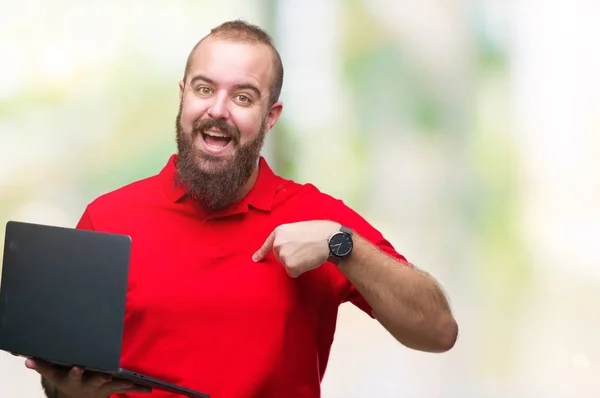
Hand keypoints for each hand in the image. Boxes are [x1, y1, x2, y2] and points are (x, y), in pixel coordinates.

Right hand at [26, 358, 151, 397]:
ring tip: (132, 382)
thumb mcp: (54, 374)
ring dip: (123, 384)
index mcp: (75, 379)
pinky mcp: (115, 389)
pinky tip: (149, 388)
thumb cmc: (67, 381)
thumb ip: (43, 365)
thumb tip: (28, 359)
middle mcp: (90, 385)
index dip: (76, 372)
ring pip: (114, 387)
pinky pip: (127, 388)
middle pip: (95, 382)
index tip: (78, 367)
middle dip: (101, 379)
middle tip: (107, 376)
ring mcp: (103, 388)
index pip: (74, 375)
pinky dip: (137, 388)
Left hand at [253, 220, 339, 277]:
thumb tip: (287, 247)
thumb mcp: (298, 228)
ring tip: (308, 253)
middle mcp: (277, 243)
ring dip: (297, 263)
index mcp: (279, 231)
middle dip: (290, 256)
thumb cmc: (319, 232)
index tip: (255, 259)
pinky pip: (293, 273)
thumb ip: (288, 237)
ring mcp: (282, 255)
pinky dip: (300, 270)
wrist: (329, 238)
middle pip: (280, 257)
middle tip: (305, 249)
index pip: (267, 244)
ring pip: (287, 265)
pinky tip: (308, 261)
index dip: (261, 253)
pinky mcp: (289, 266)